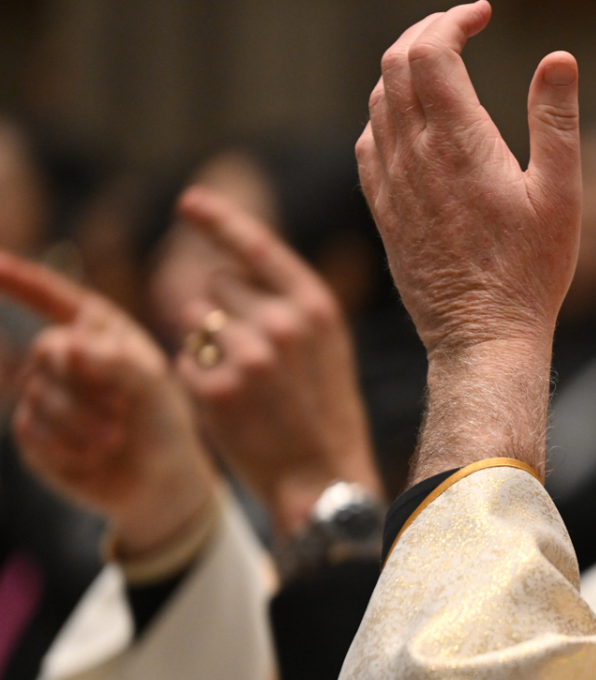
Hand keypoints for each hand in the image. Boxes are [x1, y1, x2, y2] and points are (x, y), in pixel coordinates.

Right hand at [2, 252, 217, 557]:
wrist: (159, 480)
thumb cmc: (163, 423)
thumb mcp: (153, 387)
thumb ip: (115, 361)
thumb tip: (64, 346)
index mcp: (97, 331)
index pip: (53, 296)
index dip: (21, 279)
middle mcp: (65, 355)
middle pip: (47, 349)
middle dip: (84, 382)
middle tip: (120, 408)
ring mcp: (42, 392)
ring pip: (37, 393)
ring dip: (79, 419)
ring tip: (114, 435)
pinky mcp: (31, 432)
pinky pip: (30, 429)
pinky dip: (66, 445)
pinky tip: (92, 454)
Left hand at [170, 185, 382, 537]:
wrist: (322, 478)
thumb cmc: (323, 411)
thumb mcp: (326, 347)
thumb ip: (286, 305)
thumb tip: (218, 269)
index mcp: (317, 308)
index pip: (258, 247)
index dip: (220, 219)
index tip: (189, 201)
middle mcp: (283, 323)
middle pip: (217, 285)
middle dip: (224, 312)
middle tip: (258, 362)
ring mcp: (247, 356)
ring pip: (195, 320)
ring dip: (208, 344)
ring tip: (246, 384)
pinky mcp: (215, 388)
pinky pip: (186, 359)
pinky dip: (199, 378)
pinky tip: (232, 405)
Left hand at [355, 1, 581, 475]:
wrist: (483, 339)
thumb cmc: (532, 273)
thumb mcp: (562, 195)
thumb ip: (555, 121)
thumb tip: (558, 58)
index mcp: (458, 143)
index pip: (431, 51)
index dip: (452, 20)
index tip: (482, 16)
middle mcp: (413, 156)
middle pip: (396, 64)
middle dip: (426, 33)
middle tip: (459, 30)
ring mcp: (392, 184)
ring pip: (378, 100)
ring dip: (405, 70)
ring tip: (440, 69)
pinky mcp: (384, 211)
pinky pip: (369, 143)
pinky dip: (386, 114)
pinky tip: (411, 124)